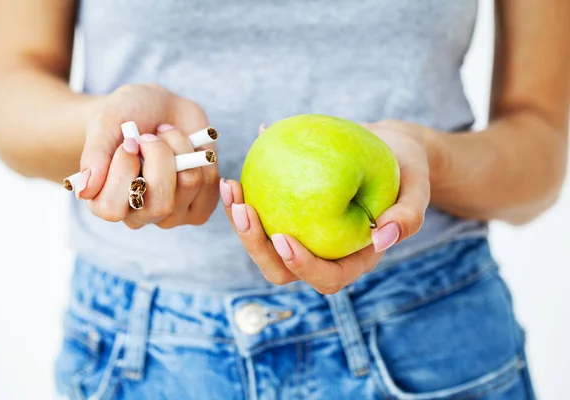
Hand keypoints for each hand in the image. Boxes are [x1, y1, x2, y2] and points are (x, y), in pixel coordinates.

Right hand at [77, 84, 219, 228]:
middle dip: (160, 157)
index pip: (112, 210)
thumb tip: (85, 191)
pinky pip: (210, 185)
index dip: (123, 172)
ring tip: (166, 137)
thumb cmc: (127, 115)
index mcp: (104, 201)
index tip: (128, 143)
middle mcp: (137, 214)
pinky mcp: (198, 206)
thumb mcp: (106, 121)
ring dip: (180, 148)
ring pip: (189, 186)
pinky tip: (187, 149)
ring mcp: (170, 214)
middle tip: (150, 136)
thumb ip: (94, 154)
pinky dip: (202, 157)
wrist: (160, 109)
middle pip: (160, 203)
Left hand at [220, 120, 430, 293]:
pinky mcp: (291, 211)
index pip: (326, 278)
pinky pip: (264, 210)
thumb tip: (382, 239)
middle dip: (256, 247)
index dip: (301, 266)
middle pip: (282, 268)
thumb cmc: (407, 168)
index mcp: (354, 258)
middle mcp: (325, 252)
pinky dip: (249, 193)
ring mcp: (305, 233)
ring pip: (264, 242)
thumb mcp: (418, 187)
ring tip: (232, 187)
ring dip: (241, 221)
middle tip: (243, 209)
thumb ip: (409, 215)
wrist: (388, 147)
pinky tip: (240, 168)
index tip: (282, 237)